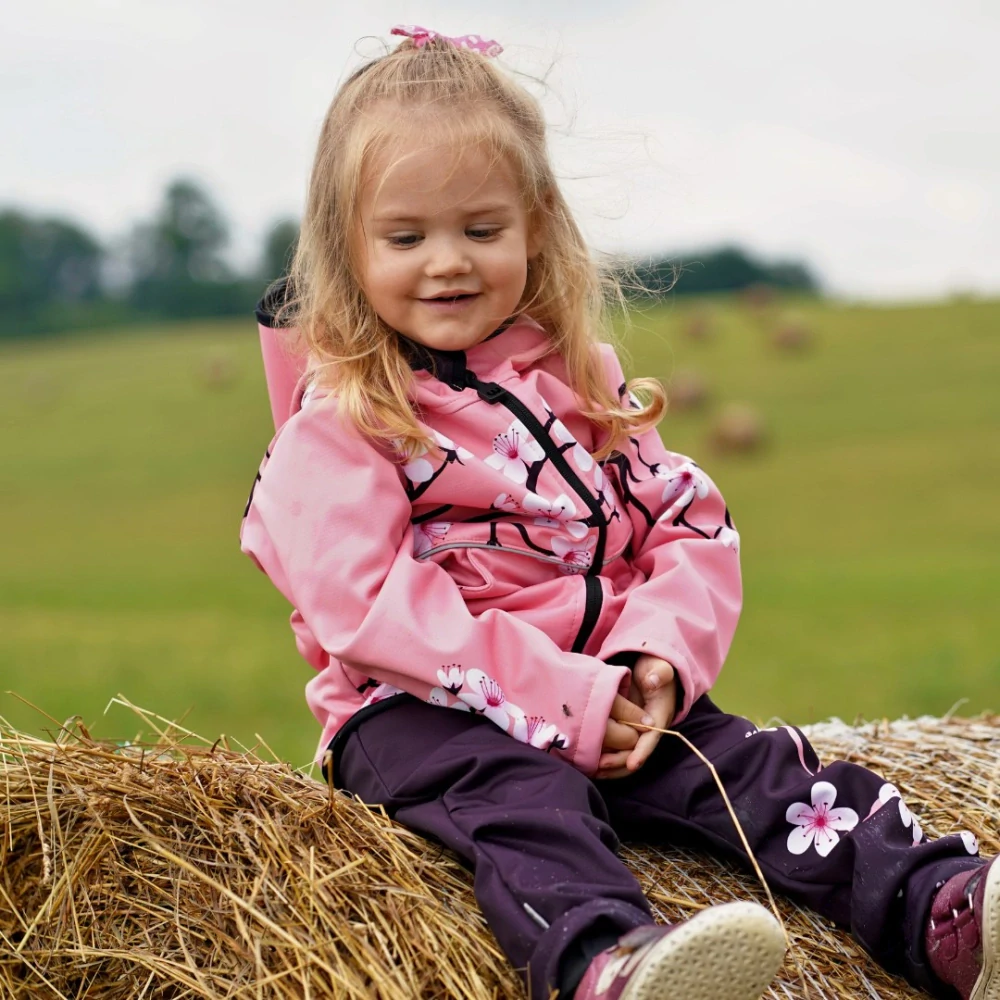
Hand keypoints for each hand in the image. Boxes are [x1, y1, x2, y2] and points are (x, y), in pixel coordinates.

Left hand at [596, 656, 676, 779]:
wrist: (651, 672)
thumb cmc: (655, 670)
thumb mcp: (660, 668)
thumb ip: (659, 673)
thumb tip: (653, 681)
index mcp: (658, 717)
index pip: (651, 738)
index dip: (641, 752)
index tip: (632, 764)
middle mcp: (648, 730)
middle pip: (636, 752)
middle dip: (620, 762)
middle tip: (600, 766)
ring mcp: (635, 731)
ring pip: (625, 755)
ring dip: (611, 765)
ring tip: (591, 769)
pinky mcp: (624, 730)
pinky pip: (616, 748)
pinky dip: (605, 757)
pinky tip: (588, 761)